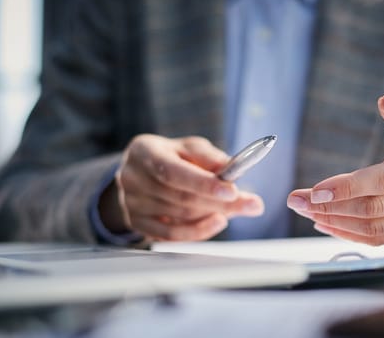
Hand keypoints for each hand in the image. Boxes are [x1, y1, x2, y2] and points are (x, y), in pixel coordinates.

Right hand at [99, 134, 263, 240]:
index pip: (173, 172)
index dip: (204, 184)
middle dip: (221, 204)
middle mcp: (133, 178)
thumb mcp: (191, 147)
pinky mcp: (136, 223)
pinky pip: (172, 235)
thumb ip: (211, 157)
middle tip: (252, 204)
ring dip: (213, 215)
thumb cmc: (172, 155)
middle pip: (180, 199)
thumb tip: (234, 169)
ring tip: (235, 208)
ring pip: (180, 218)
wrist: (142, 169)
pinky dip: (199, 231)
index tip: (232, 191)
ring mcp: (132, 203)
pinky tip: (216, 221)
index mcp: (144, 152)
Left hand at [287, 95, 383, 245]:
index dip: (348, 187)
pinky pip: (383, 239)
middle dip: (330, 207)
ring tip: (306, 211)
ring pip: (376, 229)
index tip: (316, 190)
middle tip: (297, 200)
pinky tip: (328, 224)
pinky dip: (351, 235)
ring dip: (335, 223)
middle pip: (375, 208)